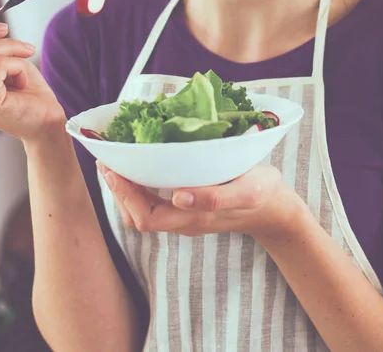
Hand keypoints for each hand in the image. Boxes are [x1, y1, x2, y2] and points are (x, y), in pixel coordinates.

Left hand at [98, 163, 301, 240]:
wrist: (275, 208)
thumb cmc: (262, 193)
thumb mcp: (247, 190)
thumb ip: (216, 196)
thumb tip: (178, 196)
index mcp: (194, 218)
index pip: (146, 217)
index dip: (125, 196)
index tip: (113, 168)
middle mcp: (184, 221)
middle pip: (138, 216)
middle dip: (118, 191)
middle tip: (106, 161)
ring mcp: (185, 216)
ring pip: (143, 212)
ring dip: (126, 190)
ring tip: (116, 163)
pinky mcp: (189, 208)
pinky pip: (154, 203)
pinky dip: (140, 187)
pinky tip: (139, 167)